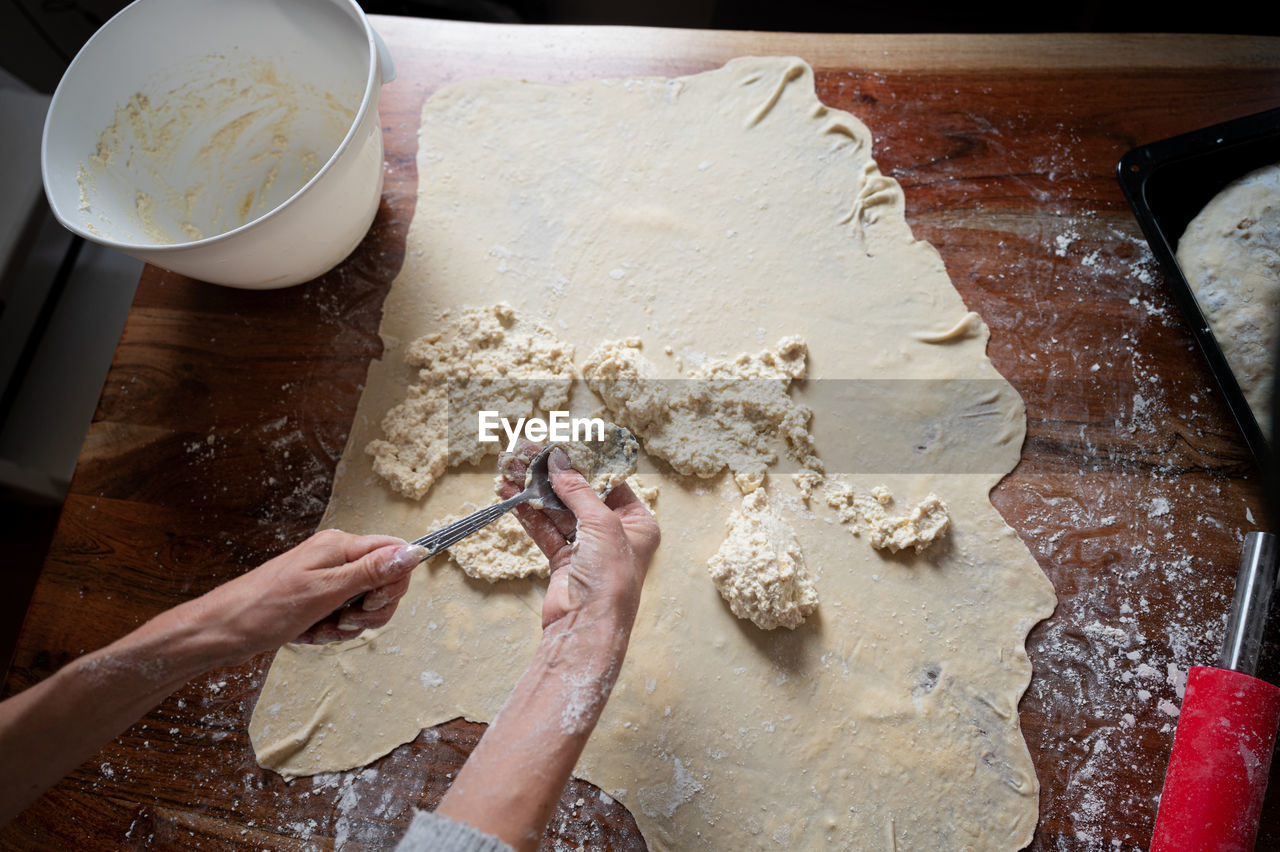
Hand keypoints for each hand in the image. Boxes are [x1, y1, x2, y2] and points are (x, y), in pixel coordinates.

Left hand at [185, 529, 424, 664]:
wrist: (221, 632)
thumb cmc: (264, 608)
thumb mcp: (325, 591)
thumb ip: (372, 571)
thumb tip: (413, 552)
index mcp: (340, 545)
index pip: (394, 551)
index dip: (394, 581)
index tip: (373, 600)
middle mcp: (336, 559)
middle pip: (384, 583)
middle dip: (370, 610)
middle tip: (344, 618)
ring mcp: (327, 580)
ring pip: (365, 606)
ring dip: (348, 625)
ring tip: (321, 628)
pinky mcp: (318, 601)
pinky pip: (343, 618)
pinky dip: (331, 631)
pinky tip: (310, 633)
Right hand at [498, 441, 659, 632]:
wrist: (587, 628)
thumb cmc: (610, 579)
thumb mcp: (601, 525)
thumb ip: (578, 489)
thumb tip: (559, 459)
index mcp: (637, 523)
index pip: (608, 482)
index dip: (583, 461)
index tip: (559, 443)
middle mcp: (614, 534)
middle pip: (578, 493)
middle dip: (550, 474)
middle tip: (525, 451)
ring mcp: (587, 548)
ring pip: (557, 510)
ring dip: (533, 490)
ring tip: (509, 469)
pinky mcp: (564, 561)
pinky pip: (544, 530)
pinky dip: (527, 513)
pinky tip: (510, 495)